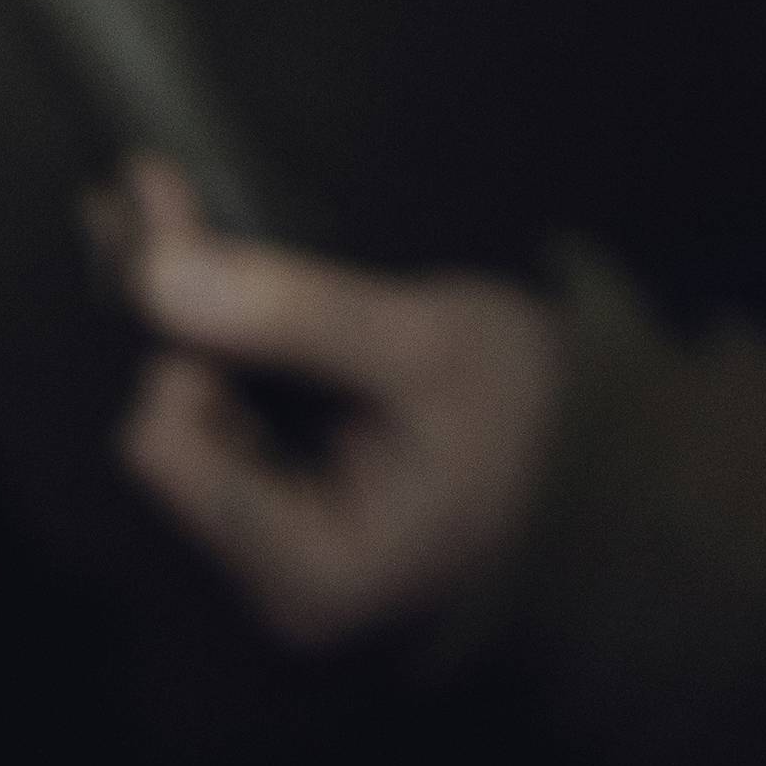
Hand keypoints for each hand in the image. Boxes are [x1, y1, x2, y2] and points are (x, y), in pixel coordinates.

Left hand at [98, 156, 566, 646]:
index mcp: (311, 570)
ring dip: (188, 312)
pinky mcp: (295, 501)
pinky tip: (212, 262)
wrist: (610, 456)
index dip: (171, 333)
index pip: (166, 443)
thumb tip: (163, 272)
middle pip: (167, 424)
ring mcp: (284, 541)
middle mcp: (277, 575)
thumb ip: (293, 314)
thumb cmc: (540, 419)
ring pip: (187, 410)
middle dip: (170, 308)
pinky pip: (223, 411)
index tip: (165, 221)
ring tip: (176, 209)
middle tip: (155, 190)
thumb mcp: (425, 345)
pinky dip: (219, 335)